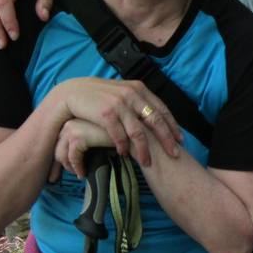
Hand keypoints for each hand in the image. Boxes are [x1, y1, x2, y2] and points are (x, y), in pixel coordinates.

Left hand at [53, 118, 112, 178]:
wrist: (134, 135)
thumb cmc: (118, 138)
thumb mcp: (97, 137)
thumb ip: (83, 142)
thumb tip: (66, 160)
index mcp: (73, 118)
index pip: (58, 139)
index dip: (56, 158)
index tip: (54, 173)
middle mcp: (70, 120)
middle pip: (56, 146)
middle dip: (55, 165)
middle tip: (53, 179)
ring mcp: (73, 126)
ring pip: (61, 152)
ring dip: (69, 166)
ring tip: (79, 174)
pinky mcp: (79, 135)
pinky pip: (72, 156)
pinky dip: (77, 167)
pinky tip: (83, 173)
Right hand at [58, 77, 181, 165]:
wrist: (73, 92)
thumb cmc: (99, 96)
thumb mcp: (122, 92)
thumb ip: (137, 101)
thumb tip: (154, 116)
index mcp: (138, 89)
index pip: (161, 109)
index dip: (172, 126)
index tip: (180, 140)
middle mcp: (132, 94)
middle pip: (155, 121)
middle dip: (166, 140)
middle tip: (175, 154)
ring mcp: (119, 104)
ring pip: (138, 132)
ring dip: (144, 150)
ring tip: (147, 162)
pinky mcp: (106, 114)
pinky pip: (119, 135)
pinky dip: (123, 147)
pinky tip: (125, 154)